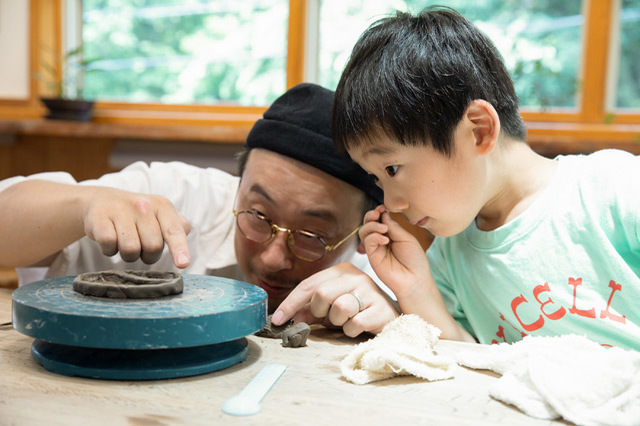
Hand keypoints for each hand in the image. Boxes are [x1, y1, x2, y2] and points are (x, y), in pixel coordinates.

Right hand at [82, 187, 190, 266]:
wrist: (101, 200)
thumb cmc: (137, 215)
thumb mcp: (161, 215)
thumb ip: (177, 228)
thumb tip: (184, 248)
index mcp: (162, 206)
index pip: (174, 230)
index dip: (179, 248)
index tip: (183, 264)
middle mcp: (143, 205)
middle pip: (153, 246)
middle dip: (148, 255)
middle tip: (141, 246)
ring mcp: (120, 210)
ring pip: (131, 250)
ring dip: (129, 255)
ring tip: (125, 242)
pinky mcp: (99, 218)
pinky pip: (109, 245)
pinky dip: (110, 250)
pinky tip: (111, 239)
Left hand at [271, 261, 398, 336]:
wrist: (391, 320)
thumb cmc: (358, 312)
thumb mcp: (331, 309)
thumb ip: (311, 310)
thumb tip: (288, 318)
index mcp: (342, 271)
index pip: (309, 284)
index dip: (290, 303)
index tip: (277, 319)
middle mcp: (357, 276)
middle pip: (322, 294)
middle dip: (320, 312)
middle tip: (328, 318)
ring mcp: (371, 291)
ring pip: (340, 308)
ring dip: (339, 321)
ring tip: (348, 320)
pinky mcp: (381, 309)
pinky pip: (355, 323)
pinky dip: (352, 330)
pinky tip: (360, 326)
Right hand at [359, 205, 429, 299]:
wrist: (415, 279)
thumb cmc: (414, 260)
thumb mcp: (406, 238)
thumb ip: (393, 226)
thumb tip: (383, 214)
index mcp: (391, 233)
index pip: (379, 219)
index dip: (379, 212)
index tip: (382, 208)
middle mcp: (381, 240)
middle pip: (368, 223)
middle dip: (370, 215)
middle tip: (377, 213)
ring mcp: (376, 248)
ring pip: (364, 231)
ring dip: (372, 225)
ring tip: (384, 229)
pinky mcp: (372, 256)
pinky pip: (367, 241)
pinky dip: (374, 236)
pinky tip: (385, 239)